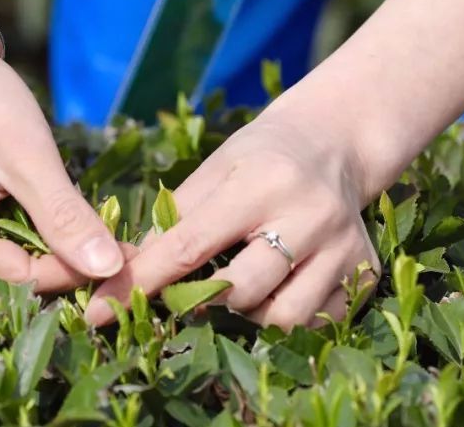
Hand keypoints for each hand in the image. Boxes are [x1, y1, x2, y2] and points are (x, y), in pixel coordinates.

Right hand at [0, 30, 125, 291]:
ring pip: (9, 260)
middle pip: (11, 275)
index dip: (74, 272)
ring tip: (99, 228)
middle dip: (64, 260)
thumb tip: (111, 269)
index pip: (17, 278)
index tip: (127, 260)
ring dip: (53, 246)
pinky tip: (64, 216)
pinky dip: (34, 230)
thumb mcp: (28, 160)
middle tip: (121, 243)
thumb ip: (65, 219)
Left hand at [85, 106, 378, 326]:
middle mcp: (309, 214)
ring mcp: (343, 245)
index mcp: (261, 182)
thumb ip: (174, 217)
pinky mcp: (364, 268)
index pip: (191, 245)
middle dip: (203, 298)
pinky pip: (317, 320)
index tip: (99, 310)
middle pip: (241, 289)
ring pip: (282, 316)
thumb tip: (122, 270)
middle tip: (191, 288)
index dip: (142, 281)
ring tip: (243, 280)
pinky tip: (281, 284)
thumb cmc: (261, 156)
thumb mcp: (215, 169)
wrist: (337, 142)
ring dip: (249, 310)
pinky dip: (289, 314)